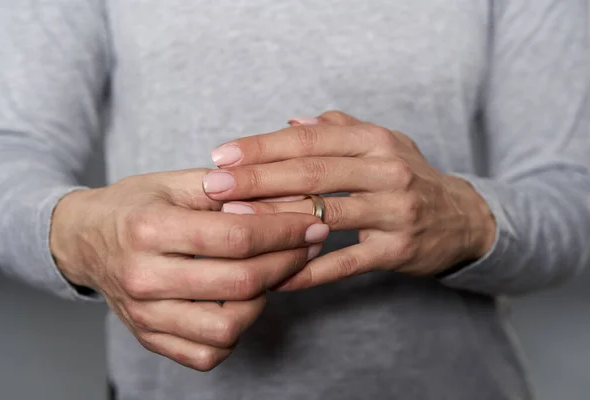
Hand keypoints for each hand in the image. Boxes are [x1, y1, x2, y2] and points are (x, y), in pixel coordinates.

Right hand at [50, 169, 327, 369]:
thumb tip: (286, 199)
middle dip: (287, 263)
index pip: (235, 237)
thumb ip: (227, 188)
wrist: (85, 240)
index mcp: (149, 229)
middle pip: (239, 283)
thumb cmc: (134, 207)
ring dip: (263, 300)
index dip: (284, 231)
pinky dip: (235, 332)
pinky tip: (240, 302)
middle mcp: (143, 277)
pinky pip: (207, 353)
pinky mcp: (149, 338)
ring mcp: (144, 315)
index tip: (312, 224)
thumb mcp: (173, 182)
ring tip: (269, 273)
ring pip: (227, 327)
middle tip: (307, 246)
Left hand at [201, 111, 495, 289]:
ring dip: (275, 220)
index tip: (222, 156)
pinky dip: (309, 270)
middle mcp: (386, 171)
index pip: (309, 140)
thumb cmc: (409, 176)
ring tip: (232, 221)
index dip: (263, 147)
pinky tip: (276, 276)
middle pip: (311, 173)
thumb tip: (291, 121)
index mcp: (375, 141)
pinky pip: (345, 263)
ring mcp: (394, 212)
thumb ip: (339, 129)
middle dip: (257, 179)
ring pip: (324, 215)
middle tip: (213, 185)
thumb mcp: (382, 143)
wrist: (463, 218)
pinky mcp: (397, 250)